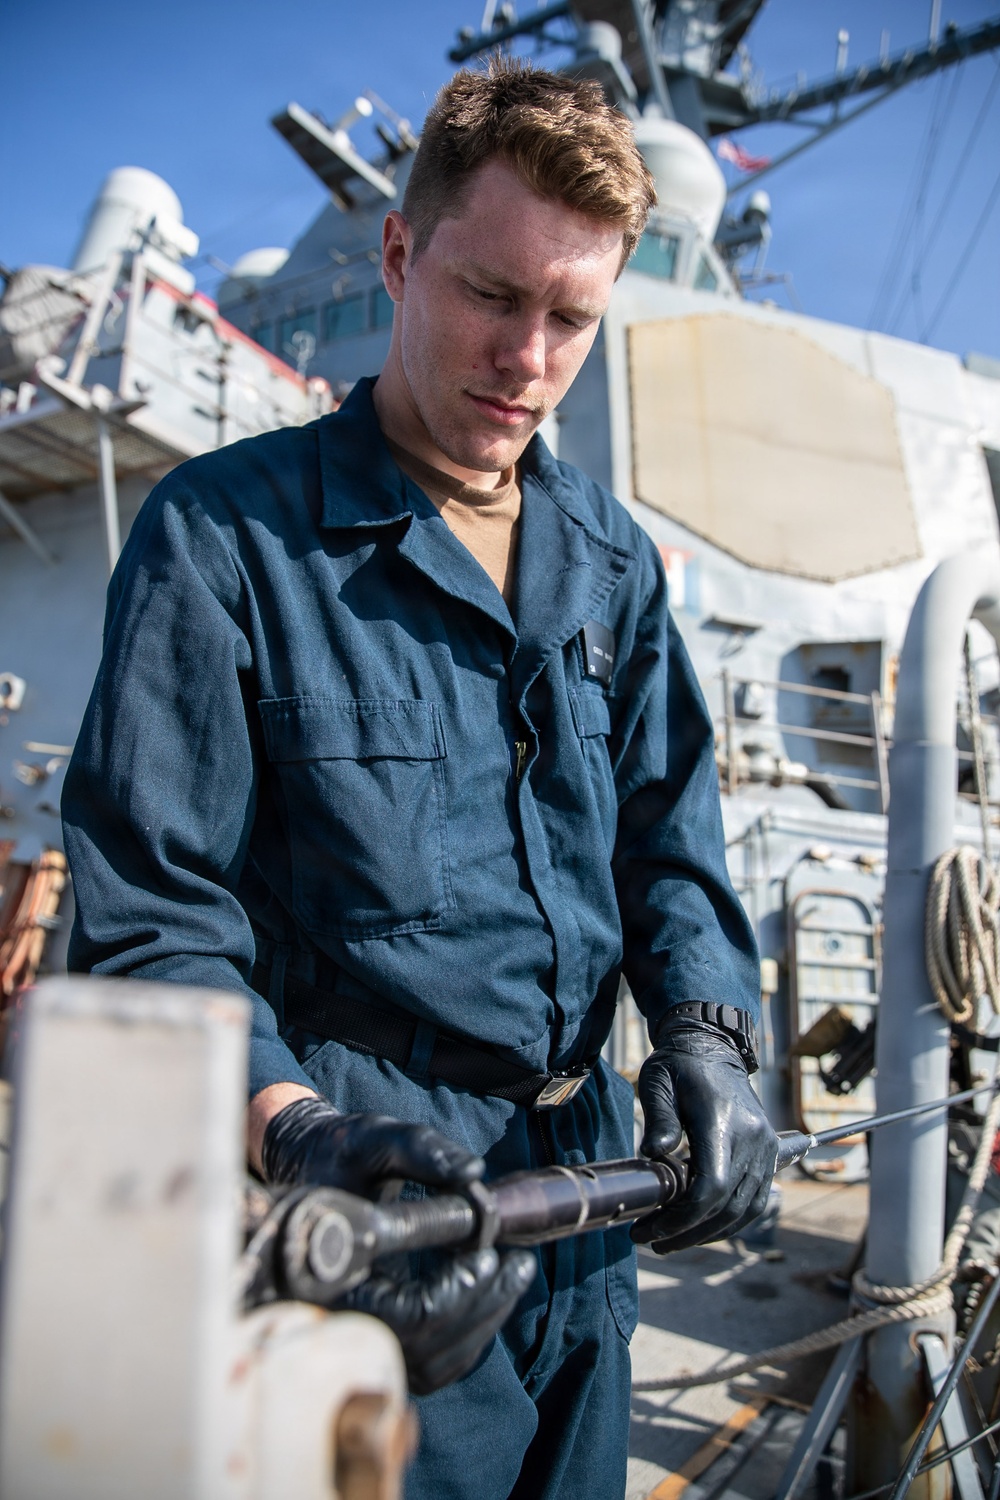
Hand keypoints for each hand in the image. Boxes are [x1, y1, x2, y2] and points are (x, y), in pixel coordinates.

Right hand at [261, 1096, 534, 1392]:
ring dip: (480, 1324)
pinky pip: (426, 1362)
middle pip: (426, 1351)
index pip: (410, 1314)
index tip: (488, 1255)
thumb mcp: (376, 1140)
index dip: (458, 1290)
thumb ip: (422, 1151)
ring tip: (512, 1276)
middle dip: (482, 1308)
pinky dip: (465, 1334)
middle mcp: (339, 1317)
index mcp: (333, 1272)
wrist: (307, 1169)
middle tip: (519, 1265)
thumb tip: (474, 1173)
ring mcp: (357, 1333)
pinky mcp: (374, 1335)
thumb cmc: (340, 1153)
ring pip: (430, 1365)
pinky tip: (488, 1292)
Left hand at [631, 1022, 776, 1252]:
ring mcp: (765, 1147)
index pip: (710, 1188)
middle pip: (728, 1206)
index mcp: (723, 1122)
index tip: (648, 1228)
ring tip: (674, 1240)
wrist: (712, 1047)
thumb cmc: (679, 1066)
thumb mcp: (658, 1085)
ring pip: (746, 1210)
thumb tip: (653, 1155)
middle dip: (689, 1232)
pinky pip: (756, 1199)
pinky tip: (703, 1227)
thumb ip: (659, 1121)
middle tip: (653, 1240)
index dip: (680, 1218)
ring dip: (710, 1233)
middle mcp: (753, 1138)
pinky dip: (731, 1220)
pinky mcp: (768, 1152)